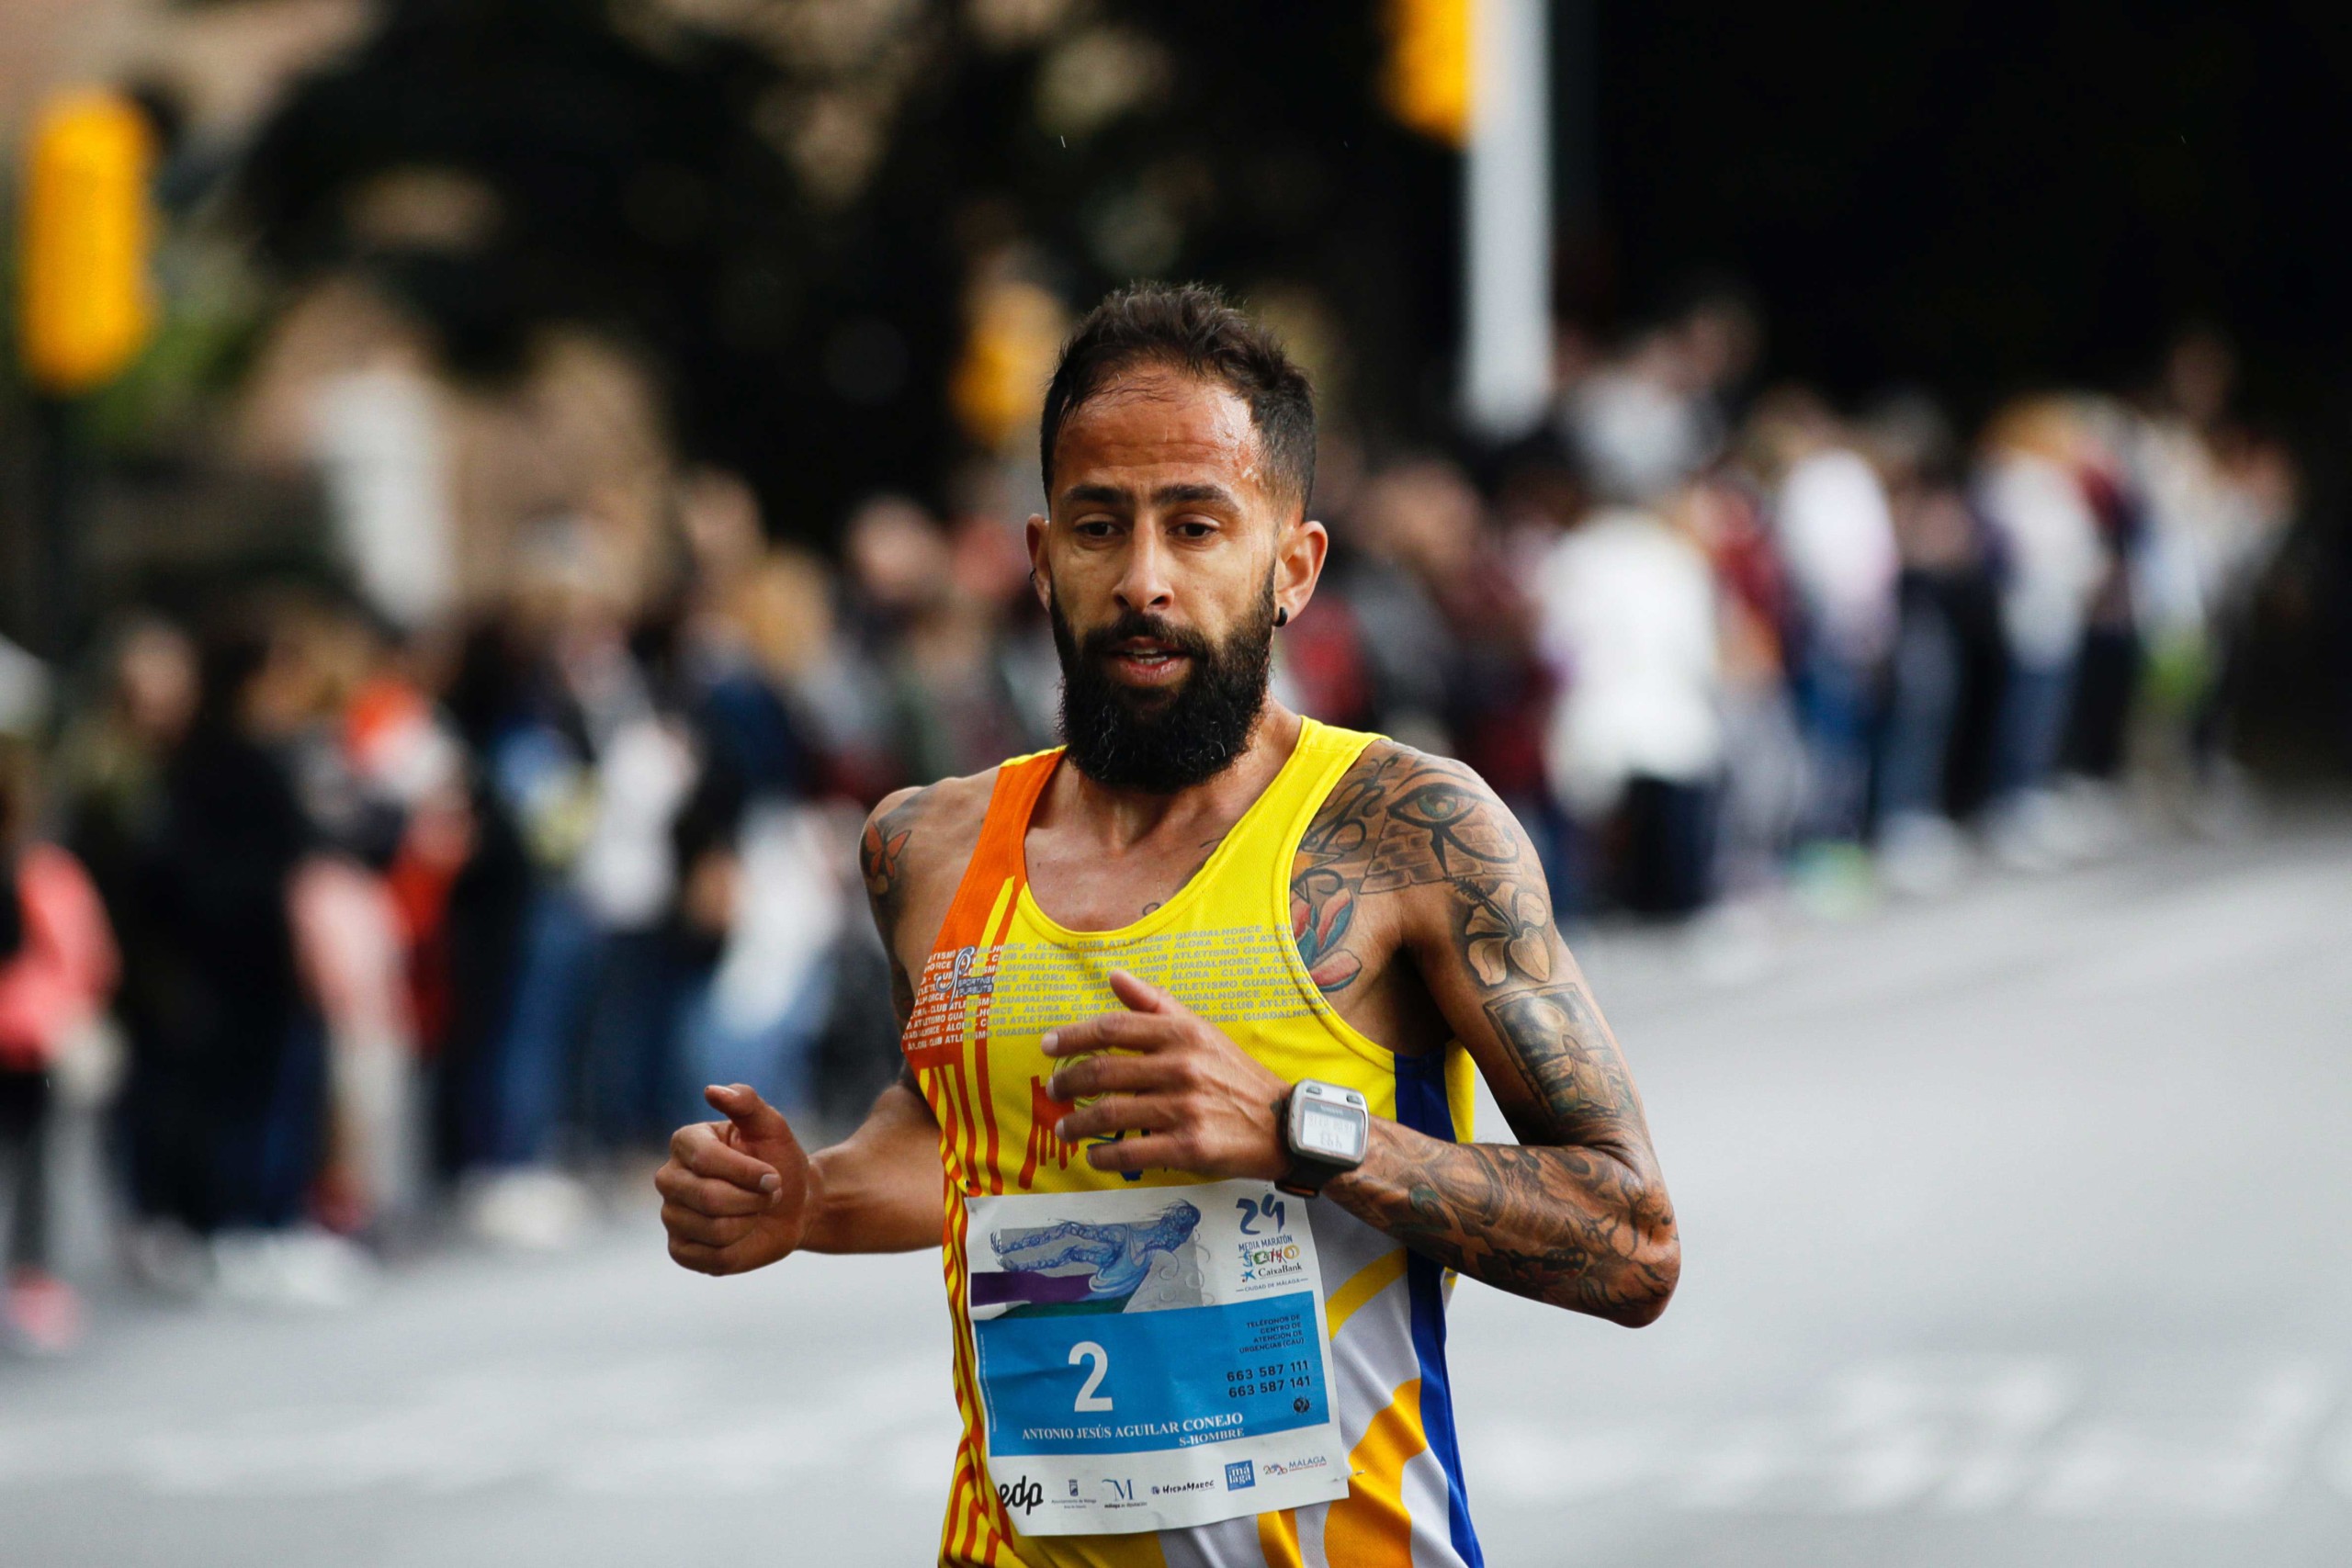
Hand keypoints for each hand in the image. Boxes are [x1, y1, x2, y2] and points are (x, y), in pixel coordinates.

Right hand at [656, 1084, 812, 1274]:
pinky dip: (739, 1248)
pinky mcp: (680, 1249)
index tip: (773, 1176)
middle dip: (752, 1199)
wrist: (793, 1203)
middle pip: (708, 1197)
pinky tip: (742, 1233)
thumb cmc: (779, 1160)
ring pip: (713, 1229)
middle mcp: (669, 1178)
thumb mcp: (771, 1126)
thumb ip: (746, 1102)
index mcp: (685, 1142)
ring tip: (754, 1210)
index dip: (748, 1172)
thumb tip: (712, 1090)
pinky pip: (711, 1257)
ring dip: (749, 1221)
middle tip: (767, 1193)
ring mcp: (671, 1215)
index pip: (707, 1159)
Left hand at [1042, 970, 1290, 1180]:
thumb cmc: (1236, 1076)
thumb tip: (1114, 976)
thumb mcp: (1202, 1031)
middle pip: (1103, 1071)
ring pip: (1111, 1114)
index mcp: (1182, 1034)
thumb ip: (1156, 1004)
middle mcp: (1181, 1067)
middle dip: (1068, 1083)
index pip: (1113, 1029)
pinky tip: (1095, 1156)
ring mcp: (1185, 1108)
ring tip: (1065, 1128)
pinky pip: (1131, 1152)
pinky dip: (1105, 1156)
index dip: (1072, 1036)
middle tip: (1053, 1091)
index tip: (1048, 1047)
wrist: (1284, 1125)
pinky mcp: (1189, 1147)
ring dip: (1078, 1123)